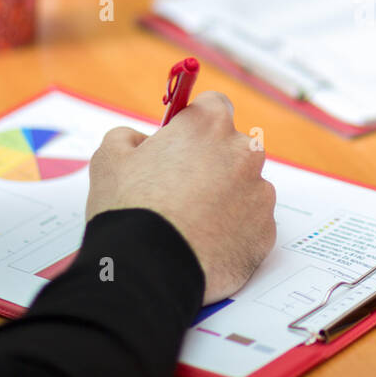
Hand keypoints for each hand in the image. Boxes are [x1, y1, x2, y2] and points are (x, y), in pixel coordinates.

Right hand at [86, 93, 275, 302]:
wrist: (149, 270)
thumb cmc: (129, 209)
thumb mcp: (109, 157)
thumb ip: (129, 137)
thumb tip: (141, 141)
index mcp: (209, 125)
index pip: (213, 106)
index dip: (194, 125)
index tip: (180, 143)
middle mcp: (243, 152)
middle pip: (233, 148)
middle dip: (212, 163)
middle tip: (179, 189)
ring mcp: (260, 193)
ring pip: (245, 188)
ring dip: (225, 198)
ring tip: (189, 223)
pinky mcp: (266, 231)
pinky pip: (251, 224)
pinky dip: (234, 231)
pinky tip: (204, 244)